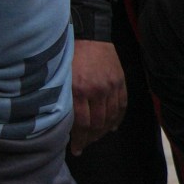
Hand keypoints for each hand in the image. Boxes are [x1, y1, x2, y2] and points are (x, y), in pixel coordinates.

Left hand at [67, 39, 128, 153]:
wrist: (88, 33)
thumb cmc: (68, 54)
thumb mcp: (60, 77)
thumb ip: (62, 97)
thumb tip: (61, 122)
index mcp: (78, 89)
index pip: (81, 123)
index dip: (79, 139)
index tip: (75, 149)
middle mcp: (96, 90)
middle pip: (97, 124)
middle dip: (90, 138)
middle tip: (84, 146)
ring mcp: (111, 86)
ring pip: (110, 117)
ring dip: (103, 131)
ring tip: (96, 138)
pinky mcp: (121, 81)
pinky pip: (122, 106)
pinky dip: (118, 119)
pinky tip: (112, 127)